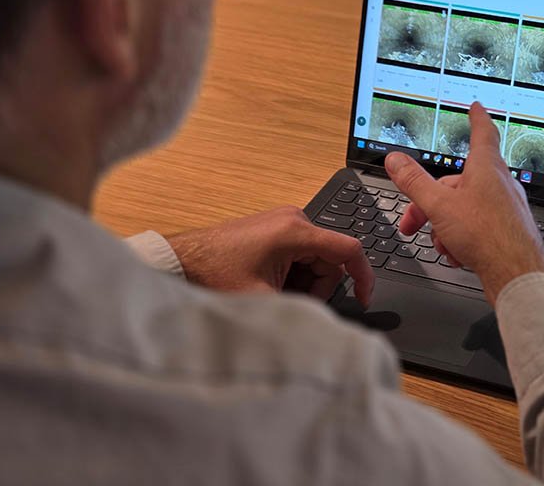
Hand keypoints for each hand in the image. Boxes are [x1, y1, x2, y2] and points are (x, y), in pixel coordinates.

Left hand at [166, 206, 373, 305]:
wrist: (179, 262)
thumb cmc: (212, 274)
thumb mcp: (264, 300)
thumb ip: (303, 308)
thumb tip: (328, 325)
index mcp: (295, 230)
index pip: (349, 249)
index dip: (363, 277)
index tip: (364, 300)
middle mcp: (294, 219)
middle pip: (331, 258)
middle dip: (319, 286)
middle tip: (291, 302)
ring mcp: (284, 221)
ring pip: (316, 259)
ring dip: (304, 282)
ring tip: (274, 292)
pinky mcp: (275, 228)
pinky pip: (301, 254)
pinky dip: (294, 274)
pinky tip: (270, 283)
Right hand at [384, 102, 543, 306]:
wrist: (516, 273)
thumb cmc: (487, 236)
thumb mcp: (439, 206)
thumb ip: (414, 182)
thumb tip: (396, 160)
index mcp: (486, 168)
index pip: (483, 132)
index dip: (477, 118)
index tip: (476, 108)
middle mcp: (500, 183)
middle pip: (459, 183)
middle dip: (432, 204)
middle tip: (412, 223)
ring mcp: (506, 207)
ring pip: (466, 208)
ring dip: (446, 227)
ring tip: (444, 245)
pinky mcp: (508, 229)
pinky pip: (478, 227)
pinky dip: (463, 239)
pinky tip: (458, 255)